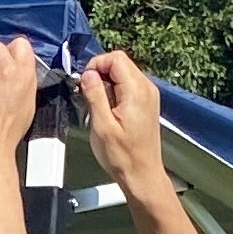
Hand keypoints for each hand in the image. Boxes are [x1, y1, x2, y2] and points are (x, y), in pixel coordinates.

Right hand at [74, 50, 172, 199]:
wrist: (142, 174)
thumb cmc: (123, 156)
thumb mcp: (102, 126)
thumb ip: (95, 95)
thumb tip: (88, 75)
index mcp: (136, 91)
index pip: (116, 58)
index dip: (96, 65)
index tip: (84, 82)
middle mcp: (146, 89)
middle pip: (120, 63)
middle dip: (100, 73)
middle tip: (87, 93)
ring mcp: (148, 95)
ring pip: (124, 73)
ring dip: (106, 82)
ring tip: (97, 104)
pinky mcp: (146, 103)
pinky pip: (128, 85)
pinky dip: (114, 90)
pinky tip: (107, 109)